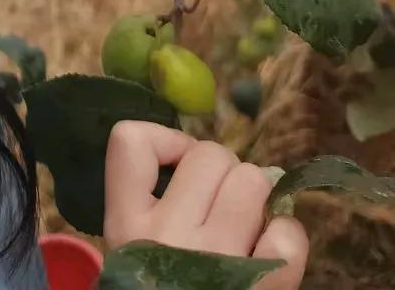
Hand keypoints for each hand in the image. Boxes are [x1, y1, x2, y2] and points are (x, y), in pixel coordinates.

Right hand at [104, 121, 307, 287]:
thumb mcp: (132, 253)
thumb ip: (152, 206)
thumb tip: (218, 166)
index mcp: (126, 225)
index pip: (130, 140)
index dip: (164, 141)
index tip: (173, 169)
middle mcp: (167, 235)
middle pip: (209, 154)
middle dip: (223, 173)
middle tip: (218, 205)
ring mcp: (215, 259)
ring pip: (253, 180)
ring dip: (255, 199)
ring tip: (244, 227)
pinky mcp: (260, 288)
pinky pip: (288, 231)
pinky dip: (286, 235)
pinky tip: (268, 253)